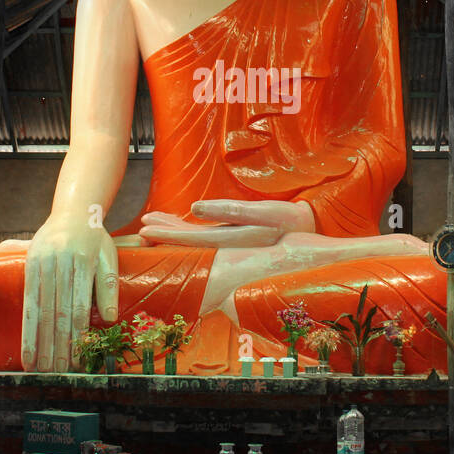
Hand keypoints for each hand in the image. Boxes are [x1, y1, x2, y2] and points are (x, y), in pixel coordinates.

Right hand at [21, 214, 119, 372]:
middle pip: (57, 312)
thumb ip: (107, 286)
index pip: (78, 306)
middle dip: (57, 346)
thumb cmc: (95, 240)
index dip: (77, 335)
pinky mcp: (30, 268)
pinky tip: (27, 351)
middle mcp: (59, 263)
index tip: (78, 359)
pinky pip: (28, 304)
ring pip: (41, 311)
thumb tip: (111, 319)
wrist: (73, 214)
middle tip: (59, 372)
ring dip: (40, 343)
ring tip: (42, 368)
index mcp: (81, 261)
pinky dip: (28, 330)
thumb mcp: (109, 256)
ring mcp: (42, 265)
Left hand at [137, 199, 315, 247]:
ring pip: (195, 237)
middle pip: (188, 240)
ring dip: (173, 229)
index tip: (146, 228)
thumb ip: (229, 211)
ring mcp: (232, 244)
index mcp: (230, 240)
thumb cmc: (288, 220)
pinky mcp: (236, 237)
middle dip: (164, 232)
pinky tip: (176, 221)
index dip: (167, 233)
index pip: (191, 239)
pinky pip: (207, 234)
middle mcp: (227, 246)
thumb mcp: (264, 213)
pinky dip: (188, 227)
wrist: (311, 234)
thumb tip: (195, 208)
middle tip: (142, 227)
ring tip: (151, 221)